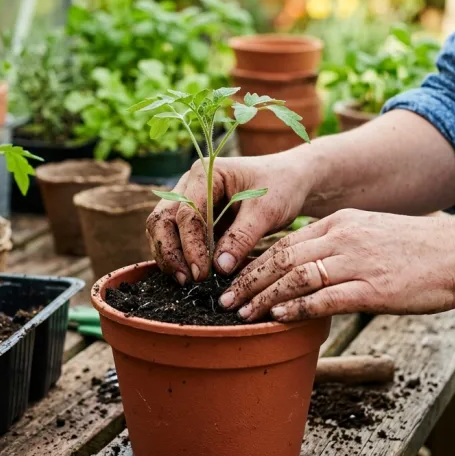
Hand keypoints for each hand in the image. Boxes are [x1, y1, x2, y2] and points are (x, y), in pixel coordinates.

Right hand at [146, 154, 312, 283]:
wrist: (292, 181)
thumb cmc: (282, 188)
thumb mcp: (267, 211)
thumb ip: (242, 237)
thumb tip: (220, 268)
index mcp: (205, 174)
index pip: (187, 213)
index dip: (190, 245)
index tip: (201, 273)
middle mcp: (189, 184)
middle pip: (162, 219)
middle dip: (170, 251)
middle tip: (187, 280)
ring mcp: (188, 200)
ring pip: (163, 229)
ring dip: (170, 256)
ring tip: (186, 281)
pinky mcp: (194, 218)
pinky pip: (176, 237)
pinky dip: (179, 256)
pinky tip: (189, 275)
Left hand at [218, 209, 454, 321]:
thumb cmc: (421, 250)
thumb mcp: (373, 234)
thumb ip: (341, 246)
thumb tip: (312, 270)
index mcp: (341, 222)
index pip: (286, 242)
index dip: (254, 261)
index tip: (234, 278)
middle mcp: (343, 237)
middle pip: (282, 257)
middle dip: (248, 279)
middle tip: (225, 300)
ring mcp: (357, 262)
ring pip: (296, 276)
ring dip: (264, 296)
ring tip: (242, 313)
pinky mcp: (373, 288)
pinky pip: (325, 297)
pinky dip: (297, 307)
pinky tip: (278, 317)